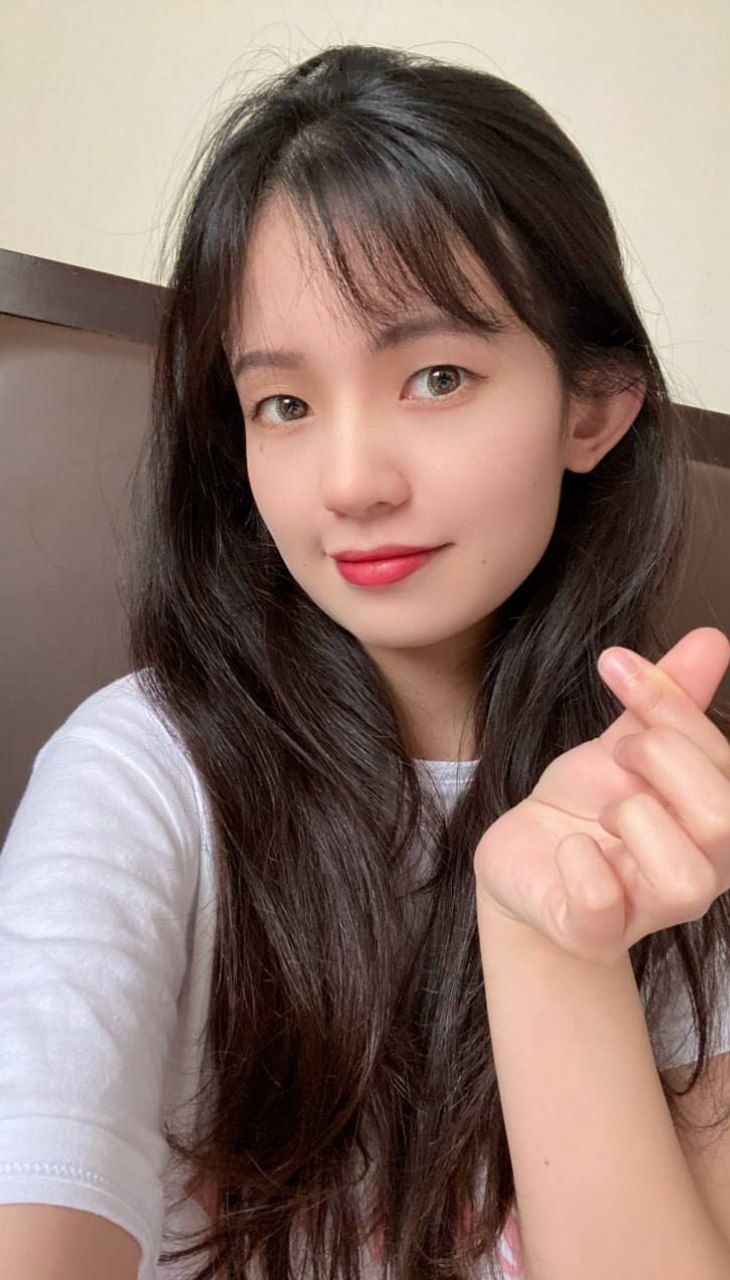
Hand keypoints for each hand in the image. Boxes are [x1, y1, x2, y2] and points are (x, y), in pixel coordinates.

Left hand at [473, 626, 729, 962]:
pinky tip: (569, 846)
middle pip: (724, 820)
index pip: (722, 760)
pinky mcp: (590, 932)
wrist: (524, 860)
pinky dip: (580, 862)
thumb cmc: (585, 806)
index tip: (615, 665)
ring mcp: (647, 912)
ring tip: (604, 810)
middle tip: (616, 753)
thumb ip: (668, 702)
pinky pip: (600, 902)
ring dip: (634, 818)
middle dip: (660, 760)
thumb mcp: (624, 744)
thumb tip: (712, 639)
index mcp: (715, 823)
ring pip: (685, 878)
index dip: (669, 703)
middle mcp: (700, 875)